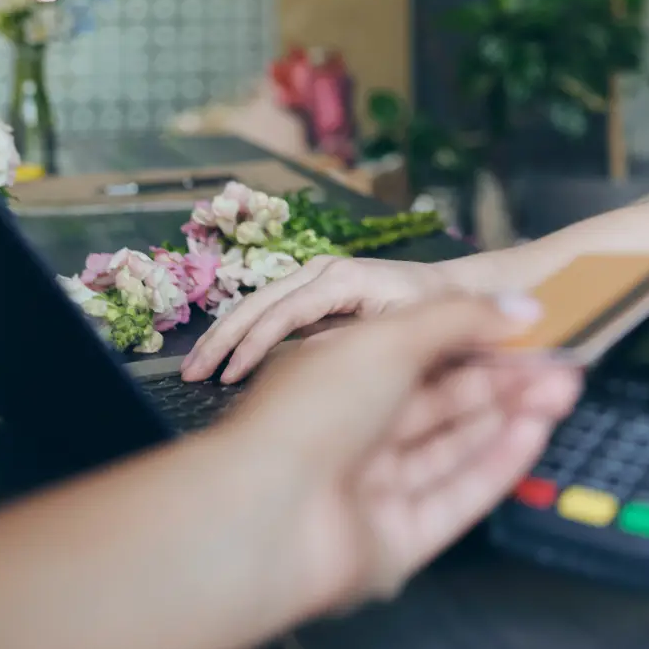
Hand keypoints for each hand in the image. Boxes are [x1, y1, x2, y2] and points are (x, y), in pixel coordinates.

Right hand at [182, 254, 450, 382]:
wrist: (455, 291)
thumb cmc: (436, 314)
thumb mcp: (403, 334)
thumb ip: (353, 344)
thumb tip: (302, 360)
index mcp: (344, 279)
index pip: (285, 312)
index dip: (255, 345)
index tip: (229, 377)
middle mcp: (323, 271)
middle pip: (259, 302)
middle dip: (223, 336)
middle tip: (192, 373)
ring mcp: (317, 279)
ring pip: (258, 304)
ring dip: (225, 334)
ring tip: (195, 368)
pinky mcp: (316, 292)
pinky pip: (271, 311)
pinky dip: (244, 333)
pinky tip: (223, 360)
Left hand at [220, 292, 580, 615]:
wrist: (266, 516)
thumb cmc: (309, 414)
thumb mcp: (389, 337)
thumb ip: (460, 318)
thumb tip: (520, 308)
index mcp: (340, 380)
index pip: (419, 357)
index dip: (476, 342)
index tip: (528, 333)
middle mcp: (356, 434)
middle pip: (443, 405)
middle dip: (503, 382)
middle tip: (560, 364)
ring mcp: (376, 489)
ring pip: (454, 450)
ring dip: (508, 418)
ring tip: (561, 391)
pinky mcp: (396, 539)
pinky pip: (456, 497)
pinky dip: (496, 465)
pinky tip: (534, 432)